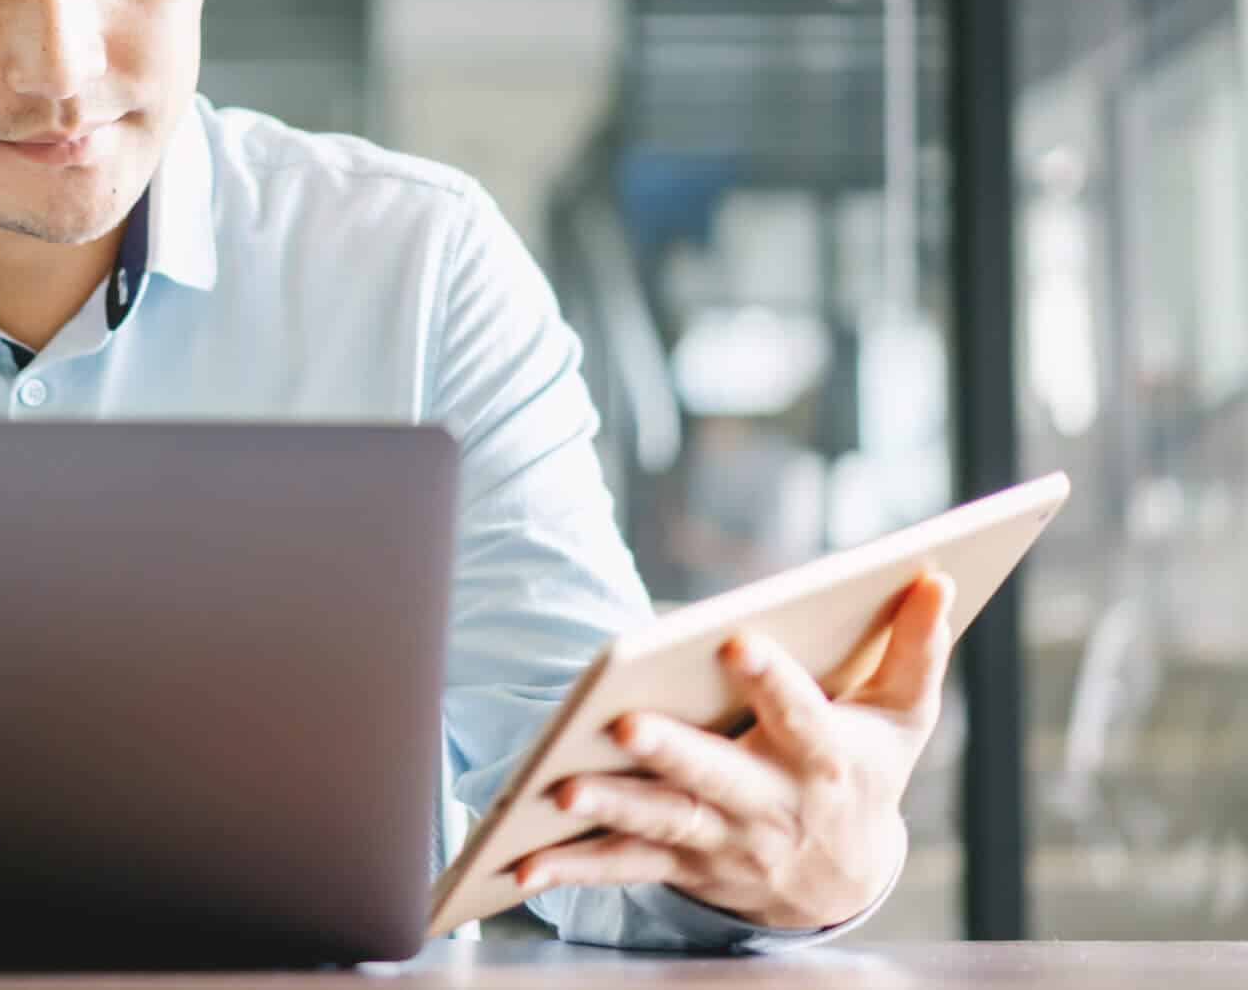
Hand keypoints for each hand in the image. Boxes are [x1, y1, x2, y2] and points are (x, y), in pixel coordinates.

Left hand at [509, 570, 956, 930]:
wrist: (846, 878)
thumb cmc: (866, 770)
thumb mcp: (904, 717)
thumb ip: (917, 650)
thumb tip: (933, 576)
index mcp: (826, 760)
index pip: (802, 716)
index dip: (772, 682)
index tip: (738, 640)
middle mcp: (772, 806)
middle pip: (718, 778)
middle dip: (674, 754)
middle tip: (626, 724)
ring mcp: (723, 841)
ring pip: (663, 823)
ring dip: (611, 809)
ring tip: (561, 789)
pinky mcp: (682, 865)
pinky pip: (624, 867)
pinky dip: (572, 868)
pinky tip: (521, 862)